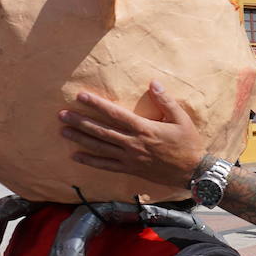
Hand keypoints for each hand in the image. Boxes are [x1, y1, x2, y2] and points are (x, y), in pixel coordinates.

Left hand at [59, 81, 206, 186]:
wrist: (194, 171)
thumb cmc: (189, 144)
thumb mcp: (182, 119)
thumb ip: (166, 101)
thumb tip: (153, 83)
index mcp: (145, 128)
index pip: (115, 114)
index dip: (97, 104)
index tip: (81, 96)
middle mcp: (133, 143)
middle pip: (102, 130)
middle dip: (80, 121)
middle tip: (62, 114)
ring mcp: (130, 158)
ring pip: (100, 147)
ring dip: (80, 139)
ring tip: (63, 130)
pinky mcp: (130, 169)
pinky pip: (106, 165)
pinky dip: (90, 161)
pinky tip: (76, 155)